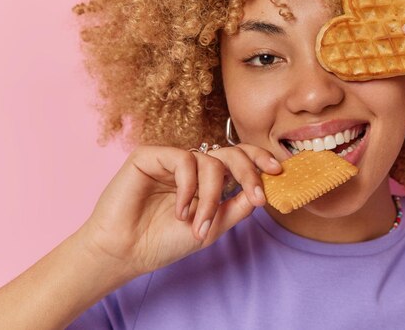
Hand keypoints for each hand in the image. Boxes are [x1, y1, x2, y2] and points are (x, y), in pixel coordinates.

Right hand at [78, 144, 280, 277]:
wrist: (127, 252)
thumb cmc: (164, 241)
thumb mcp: (212, 227)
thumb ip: (237, 207)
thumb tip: (263, 191)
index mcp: (207, 180)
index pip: (238, 160)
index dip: (259, 160)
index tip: (278, 172)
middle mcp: (192, 167)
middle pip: (231, 153)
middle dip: (249, 172)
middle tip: (256, 195)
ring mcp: (172, 159)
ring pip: (210, 161)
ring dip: (211, 196)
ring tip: (198, 223)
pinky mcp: (151, 155)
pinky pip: (184, 159)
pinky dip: (188, 187)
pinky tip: (179, 209)